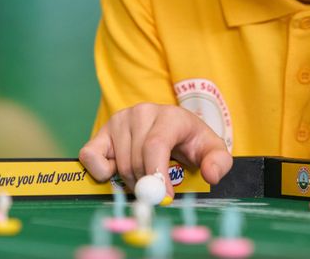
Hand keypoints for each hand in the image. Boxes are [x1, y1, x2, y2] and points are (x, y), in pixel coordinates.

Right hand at [78, 103, 232, 196]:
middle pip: (137, 160)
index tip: (164, 197)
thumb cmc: (191, 142)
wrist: (174, 130)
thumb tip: (211, 175)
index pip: (155, 146)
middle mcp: (143, 112)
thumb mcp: (212, 151)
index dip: (157, 175)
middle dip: (147, 184)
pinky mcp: (102, 130)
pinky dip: (102, 171)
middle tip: (157, 190)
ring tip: (145, 176)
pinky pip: (91, 156)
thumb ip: (218, 162)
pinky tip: (118, 169)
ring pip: (119, 164)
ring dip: (130, 181)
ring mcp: (120, 119)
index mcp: (170, 116)